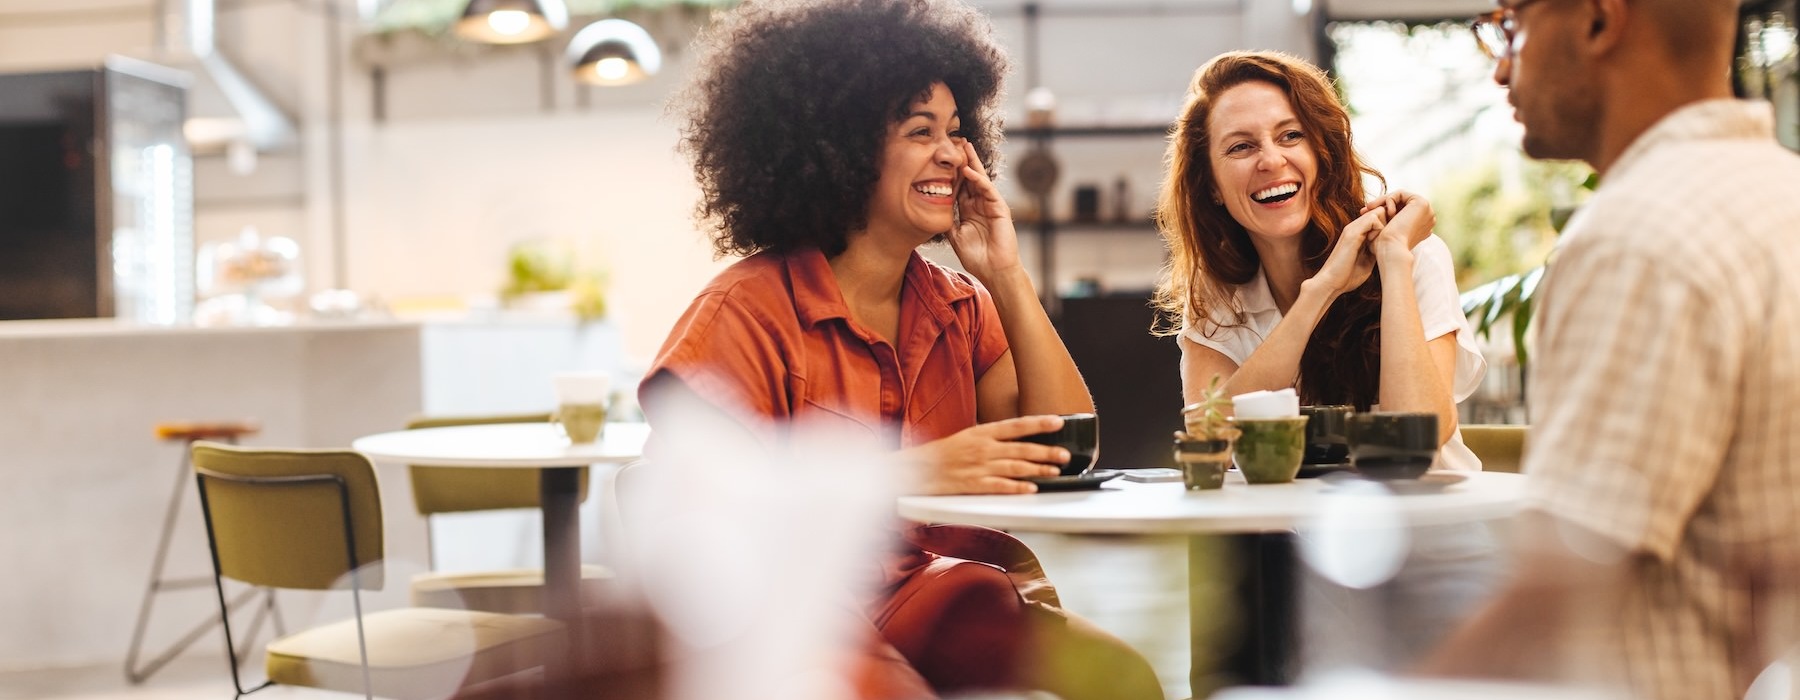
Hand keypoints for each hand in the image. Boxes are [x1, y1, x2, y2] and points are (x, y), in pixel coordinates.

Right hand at [905, 414, 1068, 494]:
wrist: (915, 469)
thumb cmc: (941, 454)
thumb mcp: (967, 437)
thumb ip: (992, 439)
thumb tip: (1017, 439)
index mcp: (982, 432)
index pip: (1017, 425)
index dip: (1040, 423)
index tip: (1059, 422)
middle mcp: (983, 448)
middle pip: (1022, 448)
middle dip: (1047, 451)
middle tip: (1065, 454)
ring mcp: (979, 467)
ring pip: (1016, 467)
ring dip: (1038, 469)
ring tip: (1055, 471)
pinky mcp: (974, 485)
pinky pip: (1001, 486)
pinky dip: (1018, 487)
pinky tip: (1031, 488)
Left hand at [946, 140, 1022, 282]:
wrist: (994, 270)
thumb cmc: (977, 256)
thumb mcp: (955, 236)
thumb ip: (947, 220)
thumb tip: (932, 209)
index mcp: (969, 209)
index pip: (960, 186)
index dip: (952, 172)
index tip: (941, 158)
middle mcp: (980, 204)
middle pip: (971, 177)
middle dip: (964, 160)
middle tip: (956, 141)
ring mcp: (991, 205)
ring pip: (980, 179)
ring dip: (972, 163)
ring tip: (964, 147)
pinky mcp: (1000, 208)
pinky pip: (988, 190)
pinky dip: (979, 180)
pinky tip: (968, 172)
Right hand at [1307, 206, 1382, 297]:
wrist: (1331, 283)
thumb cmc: (1347, 276)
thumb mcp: (1368, 261)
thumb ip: (1375, 250)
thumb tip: (1389, 247)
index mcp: (1358, 233)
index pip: (1378, 217)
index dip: (1389, 225)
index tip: (1391, 239)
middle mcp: (1354, 227)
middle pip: (1379, 210)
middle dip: (1389, 222)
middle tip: (1389, 240)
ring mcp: (1352, 228)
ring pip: (1377, 212)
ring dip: (1385, 225)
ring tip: (1382, 242)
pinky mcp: (1352, 233)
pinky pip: (1373, 219)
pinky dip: (1380, 229)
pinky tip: (1376, 243)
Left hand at [1362, 190, 1434, 251]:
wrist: (1391, 250)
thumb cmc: (1384, 247)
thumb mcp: (1385, 231)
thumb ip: (1386, 220)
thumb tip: (1376, 210)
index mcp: (1422, 227)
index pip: (1401, 211)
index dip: (1384, 211)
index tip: (1365, 213)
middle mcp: (1427, 218)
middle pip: (1400, 203)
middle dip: (1380, 204)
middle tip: (1364, 209)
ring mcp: (1427, 211)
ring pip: (1399, 198)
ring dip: (1382, 202)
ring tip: (1370, 210)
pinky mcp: (1423, 203)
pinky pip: (1400, 194)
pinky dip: (1389, 200)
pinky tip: (1387, 213)